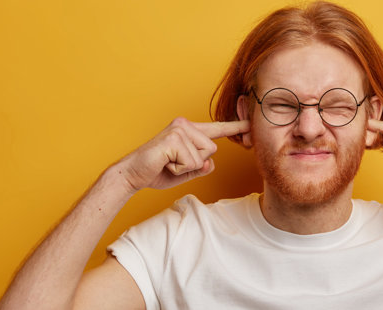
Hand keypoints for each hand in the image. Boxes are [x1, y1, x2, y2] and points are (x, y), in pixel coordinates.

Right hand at [116, 117, 249, 191]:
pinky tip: (165, 163)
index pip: (215, 130)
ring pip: (203, 156)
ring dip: (186, 167)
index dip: (234, 128)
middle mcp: (185, 125)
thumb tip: (209, 162)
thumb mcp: (186, 171)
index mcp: (189, 131)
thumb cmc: (158, 171)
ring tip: (168, 162)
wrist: (133, 175)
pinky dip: (179, 169)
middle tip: (173, 162)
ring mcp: (179, 130)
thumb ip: (202, 166)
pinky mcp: (174, 138)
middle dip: (195, 163)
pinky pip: (192, 162)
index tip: (250, 124)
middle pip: (212, 149)